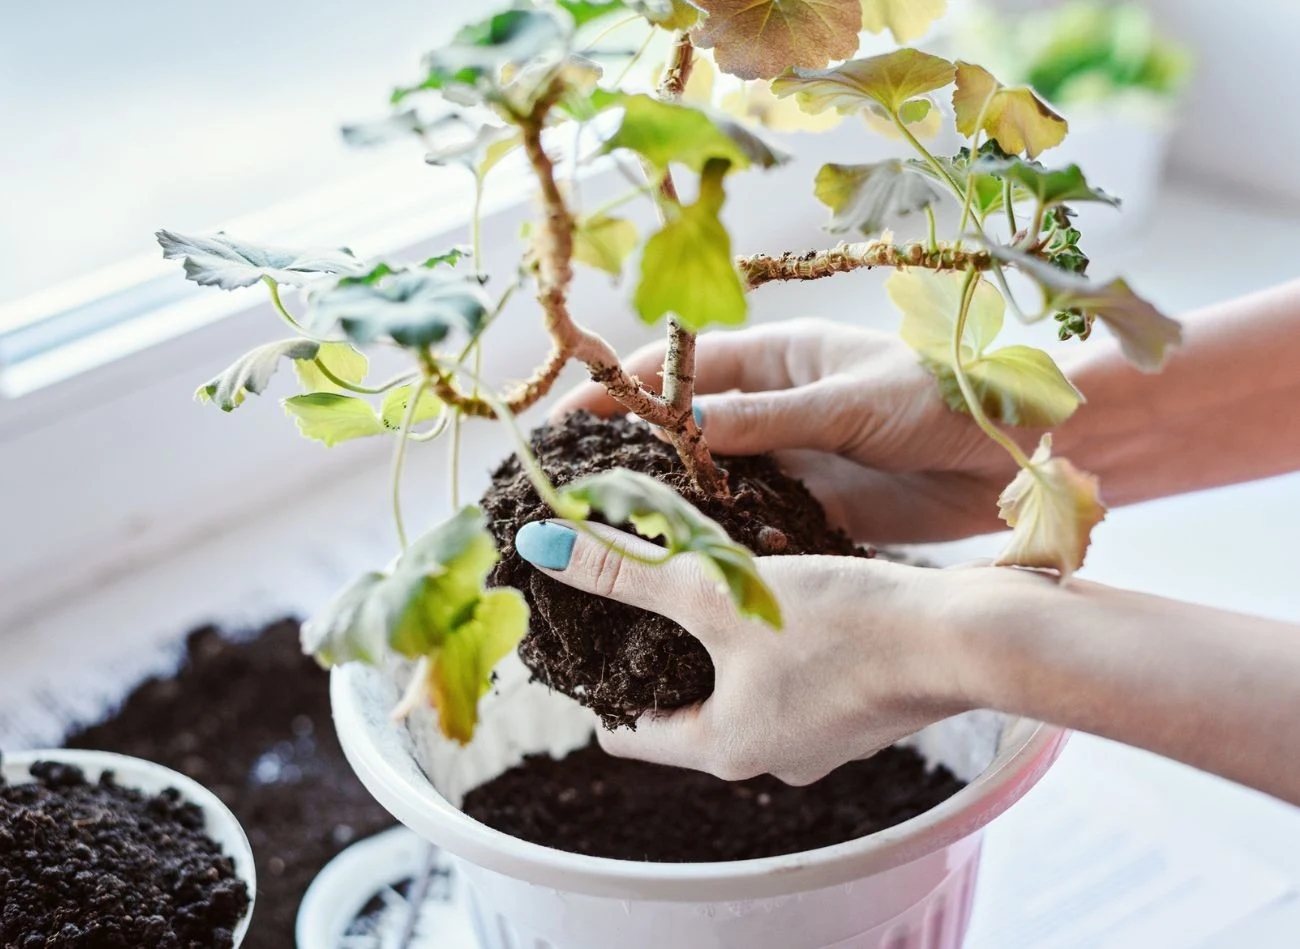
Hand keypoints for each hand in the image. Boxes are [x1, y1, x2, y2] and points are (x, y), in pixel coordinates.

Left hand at [513, 519, 976, 783]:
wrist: (967, 637)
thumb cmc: (844, 625)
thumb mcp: (721, 591)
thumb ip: (632, 570)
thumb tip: (545, 548)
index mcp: (726, 749)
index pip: (630, 735)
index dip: (598, 691)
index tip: (583, 645)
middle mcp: (771, 757)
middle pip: (685, 711)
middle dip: (659, 657)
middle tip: (637, 599)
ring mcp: (820, 736)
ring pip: (742, 690)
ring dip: (720, 644)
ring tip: (703, 585)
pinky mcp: (859, 705)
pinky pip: (791, 676)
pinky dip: (770, 641)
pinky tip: (776, 592)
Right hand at [551, 319, 1032, 543]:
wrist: (1021, 450)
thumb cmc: (943, 396)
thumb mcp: (848, 401)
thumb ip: (766, 417)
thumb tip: (680, 422)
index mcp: (780, 358)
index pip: (684, 369)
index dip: (625, 389)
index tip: (570, 416)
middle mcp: (778, 407)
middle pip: (688, 429)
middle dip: (635, 452)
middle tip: (577, 486)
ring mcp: (795, 461)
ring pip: (717, 482)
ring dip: (676, 503)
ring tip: (616, 532)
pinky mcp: (819, 509)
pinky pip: (758, 524)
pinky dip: (727, 541)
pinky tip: (694, 563)